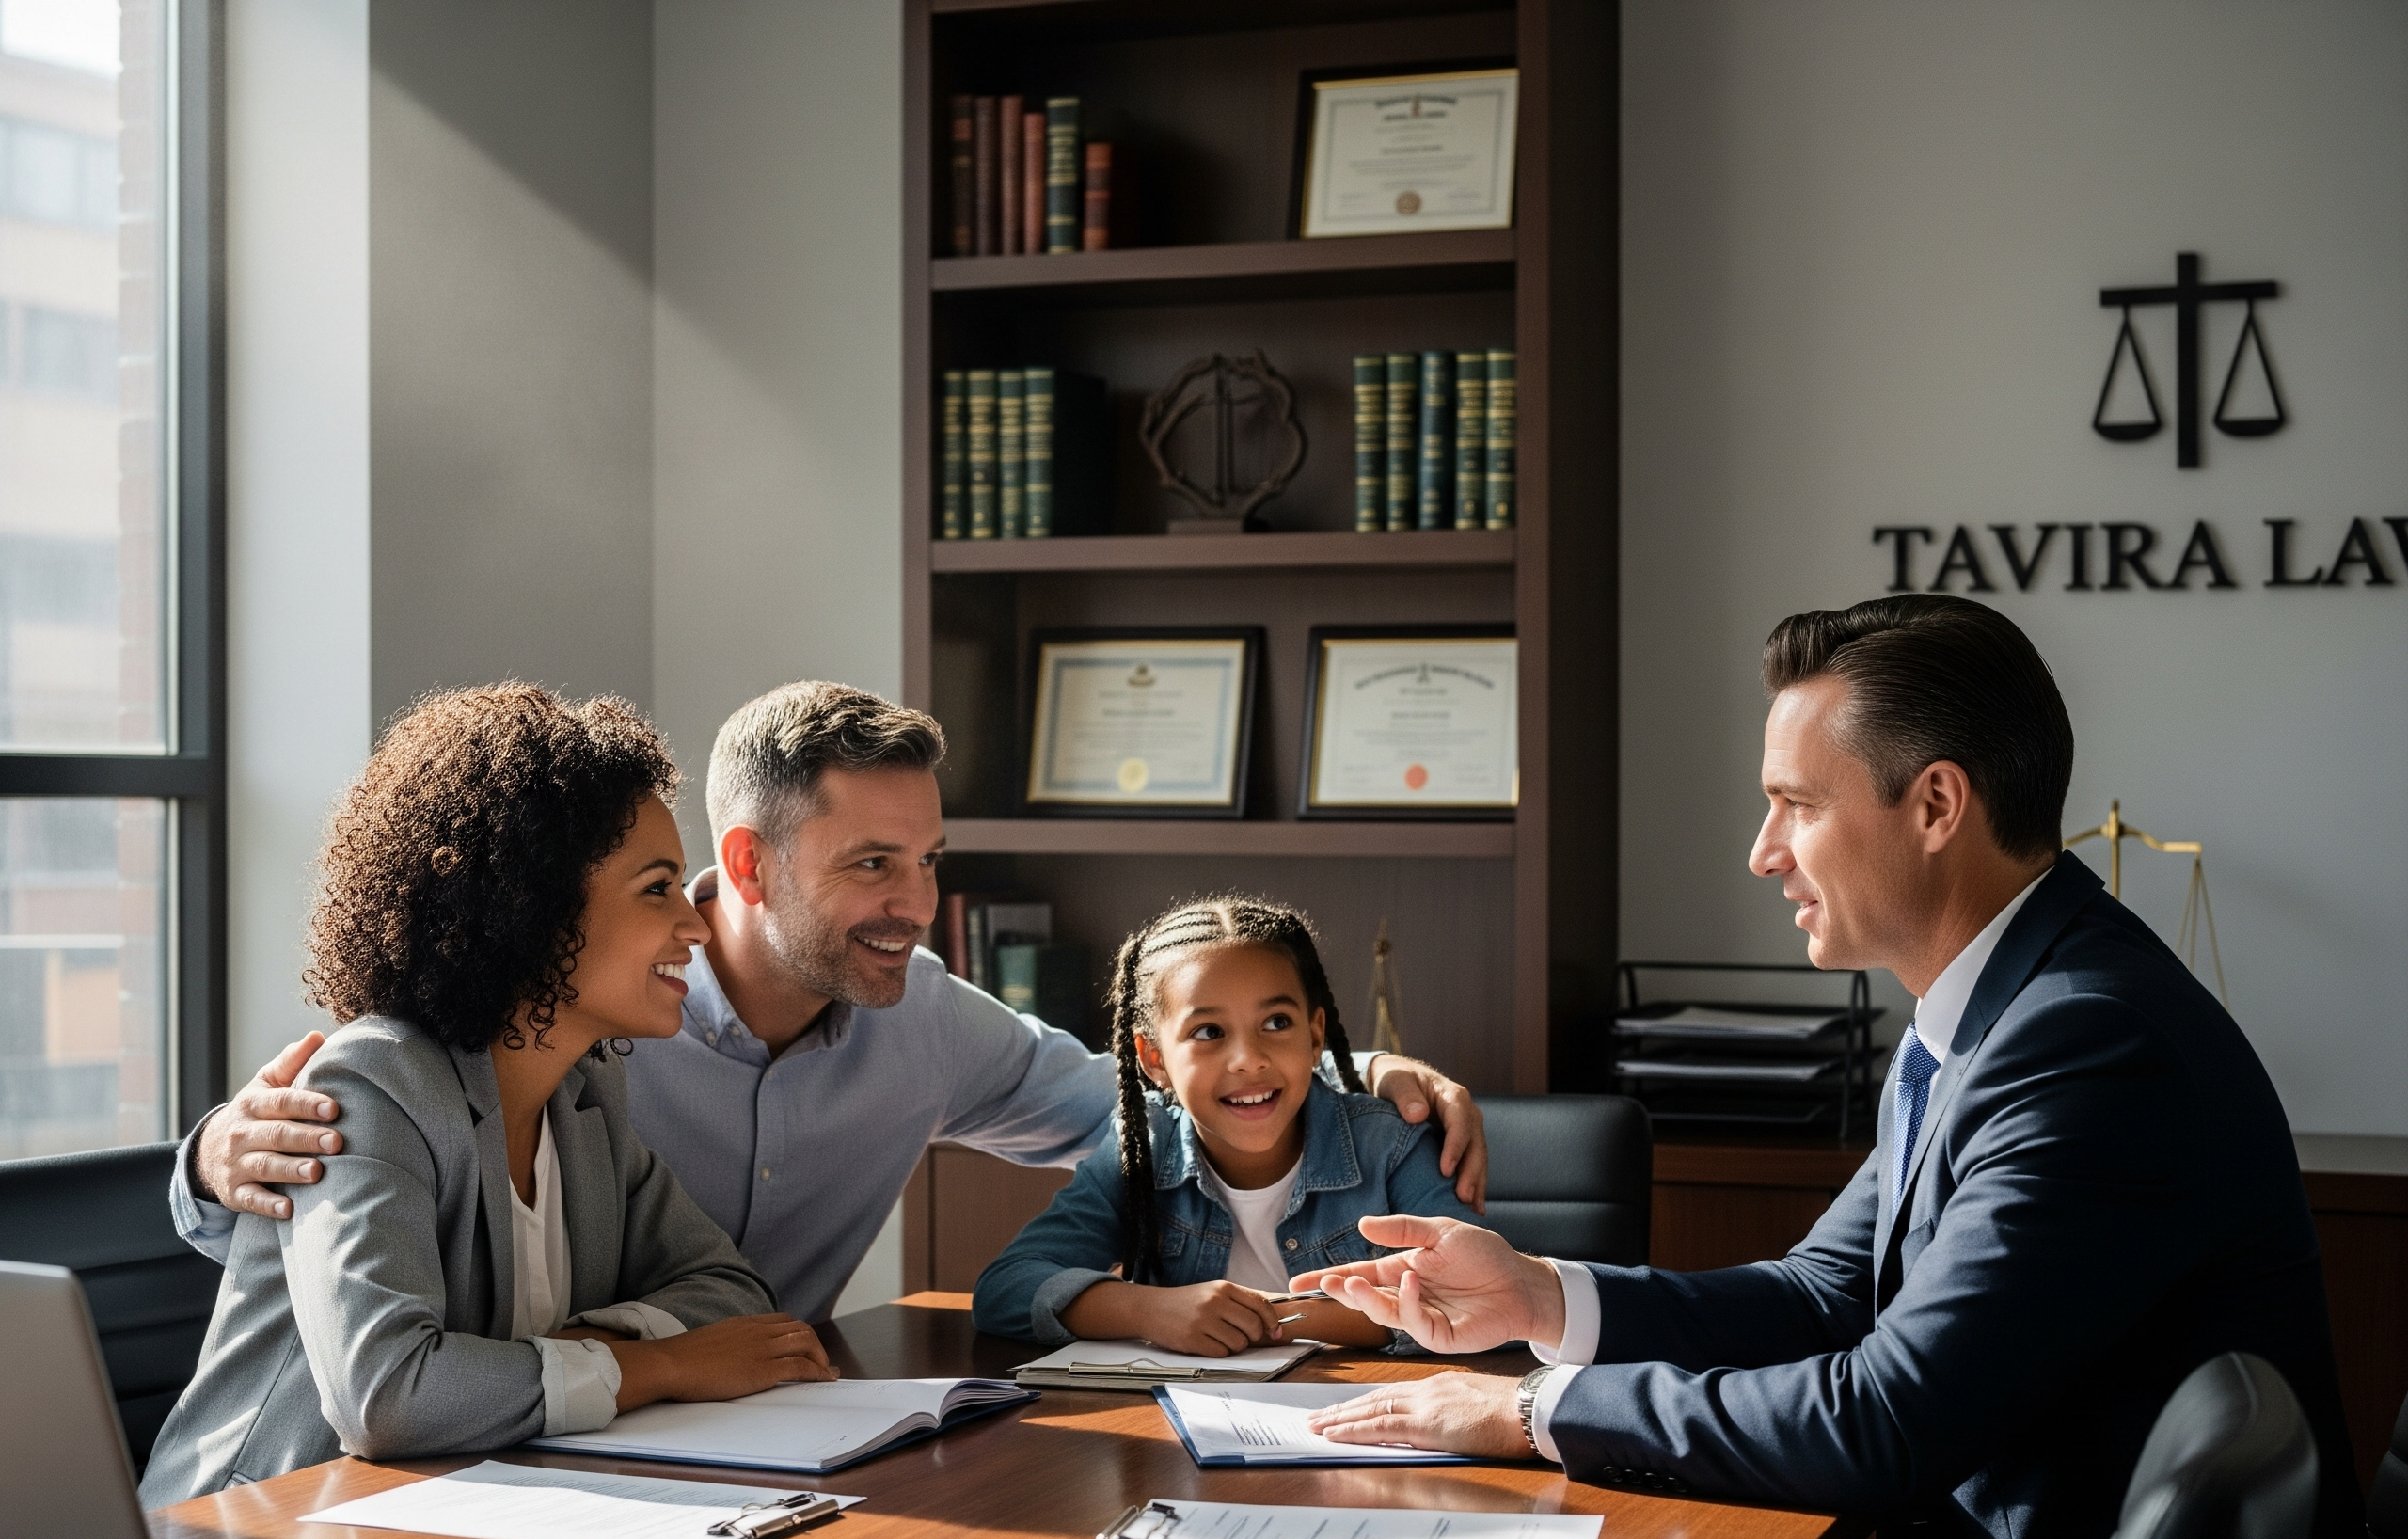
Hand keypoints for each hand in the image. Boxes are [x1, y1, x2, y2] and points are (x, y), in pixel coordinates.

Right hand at [194, 1033, 341, 1217]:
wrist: (207, 1150)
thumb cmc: (253, 1113)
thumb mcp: (264, 1085)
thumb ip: (291, 1062)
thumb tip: (318, 1036)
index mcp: (253, 1104)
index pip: (282, 1102)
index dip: (307, 1104)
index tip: (334, 1108)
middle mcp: (243, 1133)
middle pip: (277, 1135)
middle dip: (306, 1138)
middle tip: (336, 1142)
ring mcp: (237, 1164)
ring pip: (265, 1166)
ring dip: (291, 1170)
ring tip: (317, 1172)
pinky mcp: (235, 1192)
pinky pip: (251, 1200)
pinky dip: (268, 1205)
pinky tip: (289, 1210)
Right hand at [612, 1313, 835, 1409]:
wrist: (671, 1363)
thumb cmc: (682, 1358)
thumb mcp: (710, 1341)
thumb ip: (727, 1344)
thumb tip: (731, 1357)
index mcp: (745, 1323)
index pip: (783, 1321)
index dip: (799, 1333)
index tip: (806, 1346)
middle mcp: (758, 1331)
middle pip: (800, 1329)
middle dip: (816, 1345)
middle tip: (821, 1362)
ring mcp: (762, 1349)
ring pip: (806, 1343)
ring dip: (821, 1359)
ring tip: (826, 1373)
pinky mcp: (763, 1370)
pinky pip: (800, 1367)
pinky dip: (817, 1372)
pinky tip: (823, 1380)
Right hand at [1066, 1278, 1286, 1355]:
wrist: (1151, 1308)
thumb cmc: (1187, 1302)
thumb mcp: (1213, 1292)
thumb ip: (1240, 1302)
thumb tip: (1272, 1322)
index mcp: (1224, 1288)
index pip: (1261, 1305)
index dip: (1272, 1321)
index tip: (1275, 1331)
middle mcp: (1215, 1302)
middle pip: (1253, 1327)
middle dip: (1252, 1337)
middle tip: (1241, 1336)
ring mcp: (1203, 1321)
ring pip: (1239, 1343)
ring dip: (1233, 1346)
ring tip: (1218, 1338)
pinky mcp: (1193, 1339)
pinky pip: (1221, 1354)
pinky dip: (1219, 1352)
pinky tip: (1206, 1343)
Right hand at [1288, 1214, 1563, 1355]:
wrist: (1521, 1282)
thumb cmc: (1485, 1255)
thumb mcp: (1440, 1231)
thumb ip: (1402, 1230)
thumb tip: (1362, 1226)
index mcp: (1402, 1269)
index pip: (1358, 1274)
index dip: (1328, 1279)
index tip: (1297, 1284)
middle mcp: (1406, 1295)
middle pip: (1363, 1297)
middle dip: (1340, 1292)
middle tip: (1326, 1284)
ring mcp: (1421, 1318)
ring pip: (1382, 1313)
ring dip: (1365, 1299)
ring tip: (1352, 1282)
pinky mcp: (1438, 1336)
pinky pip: (1414, 1323)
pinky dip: (1407, 1302)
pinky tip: (1411, 1282)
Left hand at [1304, 1371, 1530, 1458]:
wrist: (1531, 1409)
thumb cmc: (1516, 1412)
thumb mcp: (1478, 1406)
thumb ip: (1454, 1412)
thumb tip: (1444, 1425)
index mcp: (1439, 1385)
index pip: (1393, 1392)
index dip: (1366, 1401)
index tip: (1347, 1409)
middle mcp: (1427, 1389)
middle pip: (1375, 1398)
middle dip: (1345, 1409)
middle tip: (1318, 1416)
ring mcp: (1425, 1405)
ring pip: (1371, 1410)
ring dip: (1340, 1419)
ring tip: (1316, 1426)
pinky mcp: (1426, 1424)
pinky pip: (1380, 1426)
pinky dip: (1353, 1429)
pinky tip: (1334, 1434)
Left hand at [1367, 1054, 1487, 1210]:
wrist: (1398, 1081)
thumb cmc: (1396, 1080)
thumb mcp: (1395, 1081)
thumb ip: (1405, 1095)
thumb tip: (1418, 1114)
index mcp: (1453, 1097)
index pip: (1460, 1122)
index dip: (1456, 1146)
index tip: (1445, 1170)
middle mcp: (1467, 1114)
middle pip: (1476, 1144)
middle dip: (1472, 1172)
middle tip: (1464, 1198)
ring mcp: (1468, 1131)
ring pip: (1478, 1159)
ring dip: (1477, 1184)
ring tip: (1473, 1211)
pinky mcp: (1462, 1145)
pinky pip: (1471, 1165)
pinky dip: (1474, 1185)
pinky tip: (1473, 1208)